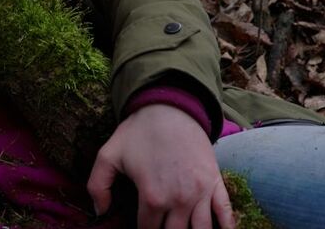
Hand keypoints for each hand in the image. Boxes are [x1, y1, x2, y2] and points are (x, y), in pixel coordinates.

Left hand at [87, 104, 234, 228]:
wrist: (170, 108)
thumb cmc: (139, 132)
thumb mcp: (109, 155)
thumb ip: (97, 186)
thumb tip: (100, 212)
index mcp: (153, 197)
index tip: (142, 225)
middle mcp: (179, 200)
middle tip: (161, 224)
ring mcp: (201, 193)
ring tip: (182, 227)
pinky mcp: (215, 182)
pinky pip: (225, 213)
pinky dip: (226, 226)